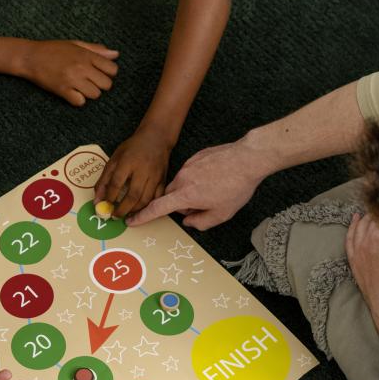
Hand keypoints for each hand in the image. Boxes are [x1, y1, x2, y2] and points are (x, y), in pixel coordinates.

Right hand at [15, 40, 118, 105]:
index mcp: (86, 55)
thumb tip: (116, 54)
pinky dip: (78, 100)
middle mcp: (82, 67)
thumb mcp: (75, 44)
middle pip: (107, 84)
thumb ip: (96, 50)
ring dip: (89, 93)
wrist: (30, 57)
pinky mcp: (62, 90)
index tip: (99, 72)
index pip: (112, 69)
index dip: (108, 72)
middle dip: (101, 84)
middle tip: (89, 81)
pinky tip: (72, 93)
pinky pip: (80, 102)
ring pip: (95, 94)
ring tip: (80, 87)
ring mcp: (72, 79)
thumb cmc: (53, 49)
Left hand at [94, 128, 172, 218]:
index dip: (110, 196)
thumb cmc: (133, 148)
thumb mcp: (115, 158)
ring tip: (126, 216)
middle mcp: (143, 169)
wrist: (157, 138)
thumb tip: (97, 200)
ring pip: (146, 199)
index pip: (117, 182)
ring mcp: (155, 176)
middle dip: (123, 209)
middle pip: (133, 194)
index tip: (105, 205)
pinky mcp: (163, 180)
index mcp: (128, 161)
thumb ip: (104, 179)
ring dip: (135, 211)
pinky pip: (157, 198)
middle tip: (115, 216)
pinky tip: (140, 211)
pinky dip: (148, 207)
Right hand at [127, 141, 261, 228]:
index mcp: (185, 195)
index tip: (132, 221)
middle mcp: (182, 179)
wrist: (247, 159)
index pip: (157, 208)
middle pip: (170, 195)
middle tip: (203, 205)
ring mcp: (188, 166)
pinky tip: (216, 177)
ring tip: (214, 189)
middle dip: (181, 203)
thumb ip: (201, 222)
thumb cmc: (236, 187)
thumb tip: (188, 221)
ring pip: (180, 183)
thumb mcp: (222, 214)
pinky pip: (190, 171)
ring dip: (191, 190)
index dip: (143, 216)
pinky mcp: (195, 157)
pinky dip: (198, 178)